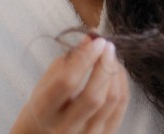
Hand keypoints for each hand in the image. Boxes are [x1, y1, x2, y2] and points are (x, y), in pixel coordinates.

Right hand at [11, 36, 129, 133]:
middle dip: (104, 65)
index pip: (67, 82)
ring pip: (111, 101)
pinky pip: (121, 107)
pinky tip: (117, 71)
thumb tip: (90, 39)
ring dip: (115, 73)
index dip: (85, 58)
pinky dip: (122, 85)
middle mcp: (65, 129)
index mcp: (44, 113)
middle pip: (94, 95)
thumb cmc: (42, 110)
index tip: (96, 41)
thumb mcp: (43, 85)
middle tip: (107, 45)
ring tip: (111, 56)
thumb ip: (66, 62)